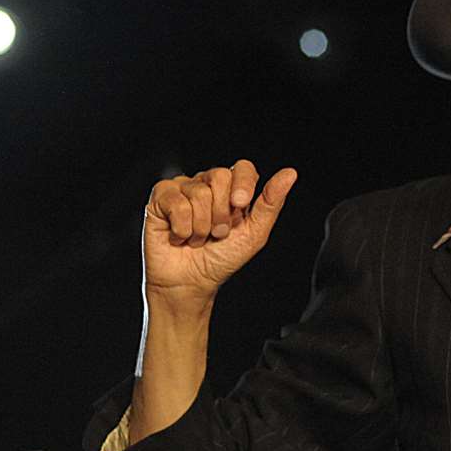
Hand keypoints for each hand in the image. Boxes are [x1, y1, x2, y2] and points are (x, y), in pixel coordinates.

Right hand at [142, 160, 296, 304]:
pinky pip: (176, 201)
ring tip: (198, 238)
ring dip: (202, 226)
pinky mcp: (160, 198)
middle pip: (220, 176)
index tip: (240, 205)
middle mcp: (206, 184)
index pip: (242, 168)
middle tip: (217, 233)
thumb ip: (271, 202)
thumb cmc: (222, 259)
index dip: (243, 184)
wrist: (191, 283)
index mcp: (231, 189)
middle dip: (222, 213)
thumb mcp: (254, 233)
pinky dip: (182, 227)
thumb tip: (290, 173)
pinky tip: (180, 236)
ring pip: (198, 192)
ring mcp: (182, 189)